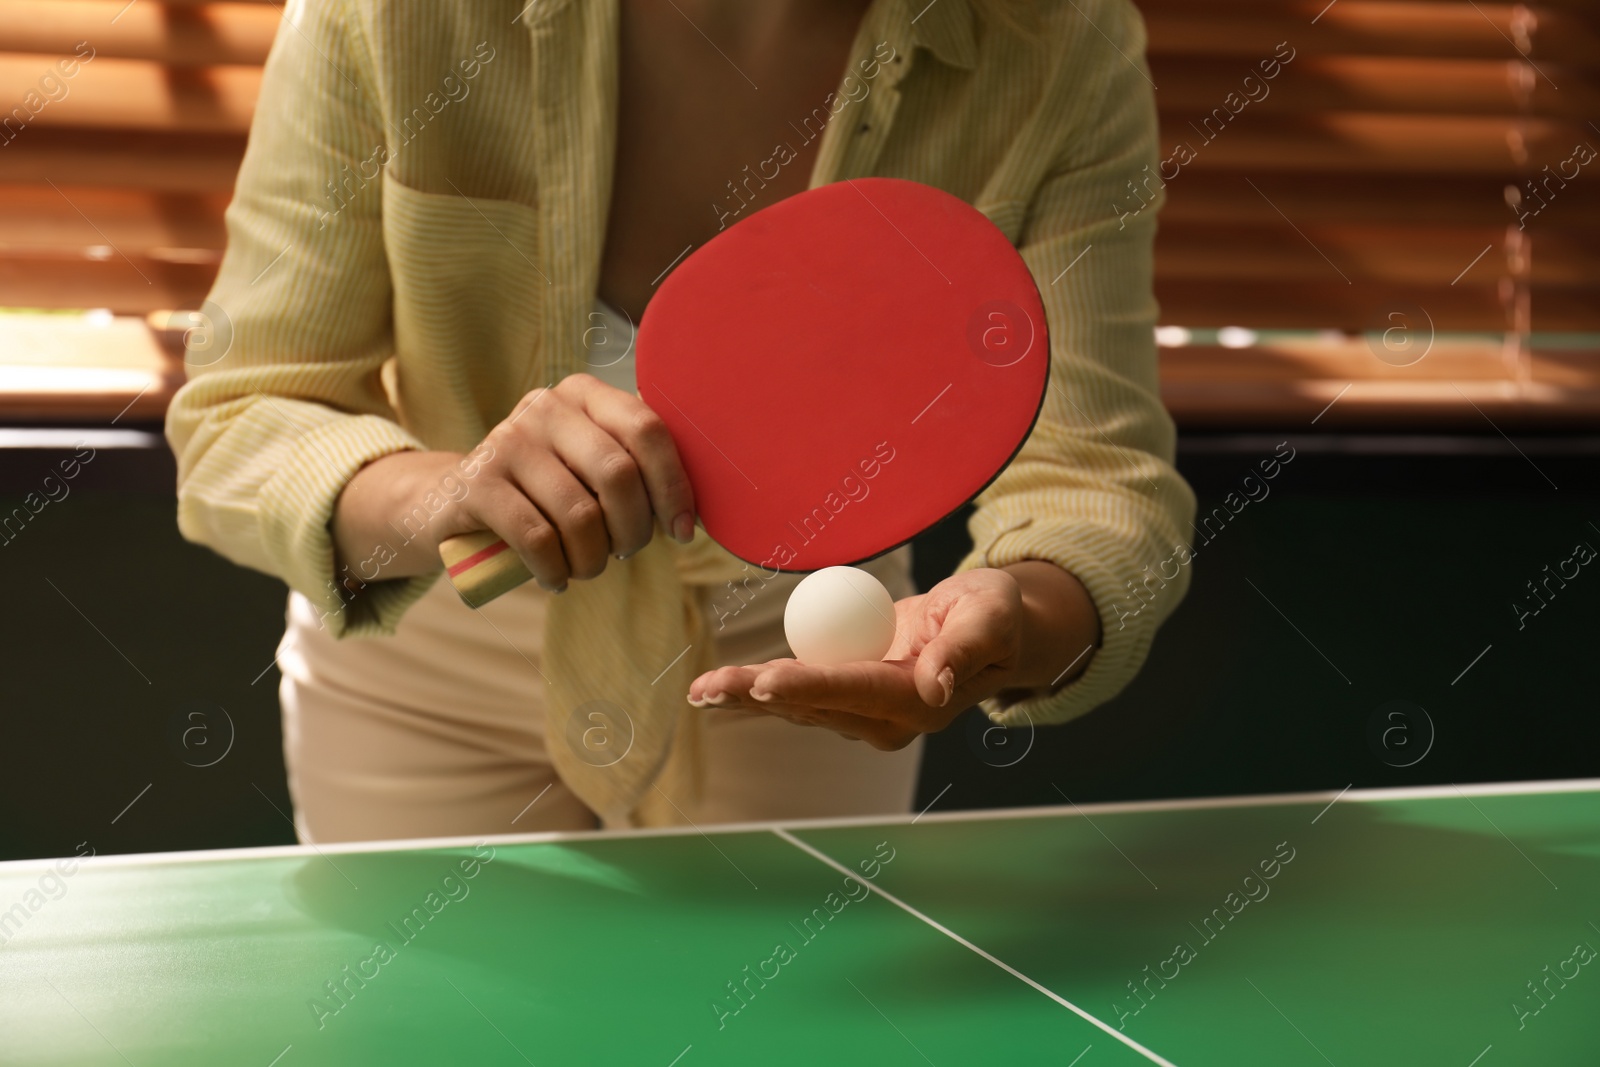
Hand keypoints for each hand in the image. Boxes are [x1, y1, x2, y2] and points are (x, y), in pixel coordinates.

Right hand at [332, 374, 696, 588]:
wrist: (451, 502)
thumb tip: (695, 512)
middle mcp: (545, 407)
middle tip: (624, 552)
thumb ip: (636, 471)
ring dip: (594, 559)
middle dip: (634, 530)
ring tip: (587, 568)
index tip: (682, 531)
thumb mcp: (588, 468)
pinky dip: (556, 571)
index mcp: (585, 395)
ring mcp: (506, 441)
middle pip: (618, 475)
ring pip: (579, 515)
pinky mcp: (475, 484)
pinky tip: (555, 578)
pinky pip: (537, 539)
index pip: (648, 430)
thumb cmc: (545, 492)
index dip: (674, 486)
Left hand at [686, 563, 1098, 749]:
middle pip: (810, 705)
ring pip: (795, 705)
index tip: (766, 681)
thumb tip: (933, 687)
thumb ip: (962, 650)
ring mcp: (863, 711)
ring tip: (700, 690)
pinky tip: (720, 686)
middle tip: (705, 689)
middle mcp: (884, 718)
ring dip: (746, 697)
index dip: (807, 685)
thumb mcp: (990, 619)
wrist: (993, 628)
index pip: (853, 690)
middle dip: (756, 698)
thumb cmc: (997, 616)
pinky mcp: (849, 695)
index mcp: (917, 701)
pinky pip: (798, 690)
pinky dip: (758, 687)